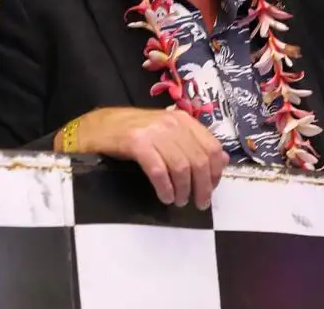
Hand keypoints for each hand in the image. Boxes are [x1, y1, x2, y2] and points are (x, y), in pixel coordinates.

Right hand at [65, 107, 228, 209]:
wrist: (101, 126)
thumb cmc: (136, 132)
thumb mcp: (169, 134)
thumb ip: (194, 144)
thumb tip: (223, 160)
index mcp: (184, 120)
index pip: (212, 147)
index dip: (215, 172)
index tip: (211, 188)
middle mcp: (172, 123)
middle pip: (198, 160)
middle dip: (202, 187)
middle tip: (199, 203)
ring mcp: (154, 132)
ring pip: (181, 167)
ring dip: (183, 190)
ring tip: (179, 201)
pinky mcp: (137, 143)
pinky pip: (159, 171)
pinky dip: (165, 188)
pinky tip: (164, 197)